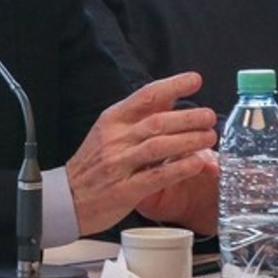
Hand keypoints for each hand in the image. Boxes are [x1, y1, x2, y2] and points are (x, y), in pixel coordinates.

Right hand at [66, 72, 217, 234]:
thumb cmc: (92, 163)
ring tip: (209, 137)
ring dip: (189, 140)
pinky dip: (180, 168)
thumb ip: (138, 116)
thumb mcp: (108, 131)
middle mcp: (114, 139)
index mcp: (111, 120)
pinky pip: (157, 176)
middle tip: (210, 116)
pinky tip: (197, 163)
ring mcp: (119, 164)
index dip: (172, 86)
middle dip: (189, 117)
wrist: (68, 197)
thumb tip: (169, 96)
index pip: (145, 96)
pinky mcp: (125, 190)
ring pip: (159, 146)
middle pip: (157, 122)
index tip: (195, 80)